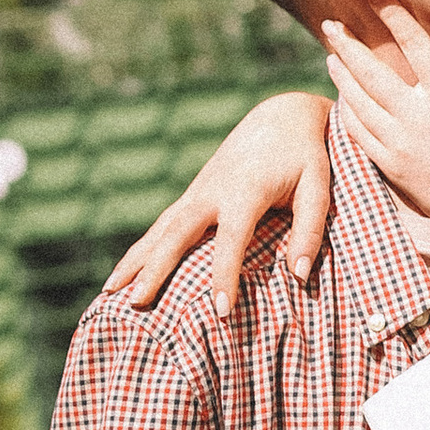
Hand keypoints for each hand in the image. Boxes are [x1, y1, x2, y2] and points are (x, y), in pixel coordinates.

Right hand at [107, 94, 333, 315]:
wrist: (280, 117)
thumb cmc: (305, 156)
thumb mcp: (318, 187)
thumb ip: (311, 229)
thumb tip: (299, 274)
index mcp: (245, 190)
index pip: (232, 239)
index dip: (225, 275)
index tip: (220, 312)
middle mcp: (212, 191)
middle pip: (177, 233)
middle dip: (156, 269)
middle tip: (136, 303)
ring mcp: (197, 192)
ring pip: (159, 229)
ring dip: (135, 260)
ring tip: (111, 293)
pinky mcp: (192, 195)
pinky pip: (161, 226)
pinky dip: (140, 250)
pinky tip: (124, 273)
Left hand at [323, 7, 429, 292]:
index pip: (414, 45)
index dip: (393, 16)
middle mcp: (417, 117)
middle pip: (372, 72)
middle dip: (348, 45)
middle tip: (329, 24)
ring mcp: (399, 142)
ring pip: (359, 102)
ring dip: (342, 76)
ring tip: (330, 56)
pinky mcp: (391, 165)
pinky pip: (359, 134)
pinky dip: (346, 113)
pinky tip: (342, 101)